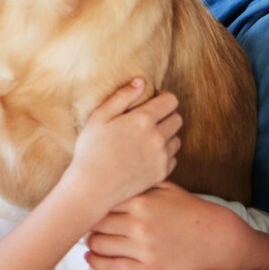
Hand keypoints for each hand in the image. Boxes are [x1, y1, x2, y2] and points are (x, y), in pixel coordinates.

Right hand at [51, 79, 181, 224]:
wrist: (92, 188)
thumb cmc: (90, 150)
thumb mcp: (99, 117)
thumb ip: (122, 96)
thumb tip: (141, 81)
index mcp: (143, 119)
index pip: (171, 100)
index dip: (162, 98)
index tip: (151, 102)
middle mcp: (157, 137)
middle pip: (177, 118)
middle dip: (166, 116)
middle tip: (147, 121)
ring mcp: (161, 157)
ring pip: (177, 139)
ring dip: (166, 136)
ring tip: (146, 140)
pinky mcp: (161, 173)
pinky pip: (173, 158)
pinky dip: (164, 155)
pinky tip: (146, 156)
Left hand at [86, 183, 253, 269]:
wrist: (214, 238)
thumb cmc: (186, 209)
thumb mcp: (164, 187)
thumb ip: (136, 183)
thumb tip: (104, 177)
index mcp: (142, 201)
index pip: (101, 200)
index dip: (90, 201)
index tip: (84, 201)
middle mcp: (140, 225)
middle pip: (96, 223)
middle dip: (87, 221)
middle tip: (83, 220)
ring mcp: (143, 249)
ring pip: (99, 245)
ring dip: (91, 241)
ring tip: (90, 236)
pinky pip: (111, 268)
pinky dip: (95, 262)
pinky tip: (90, 256)